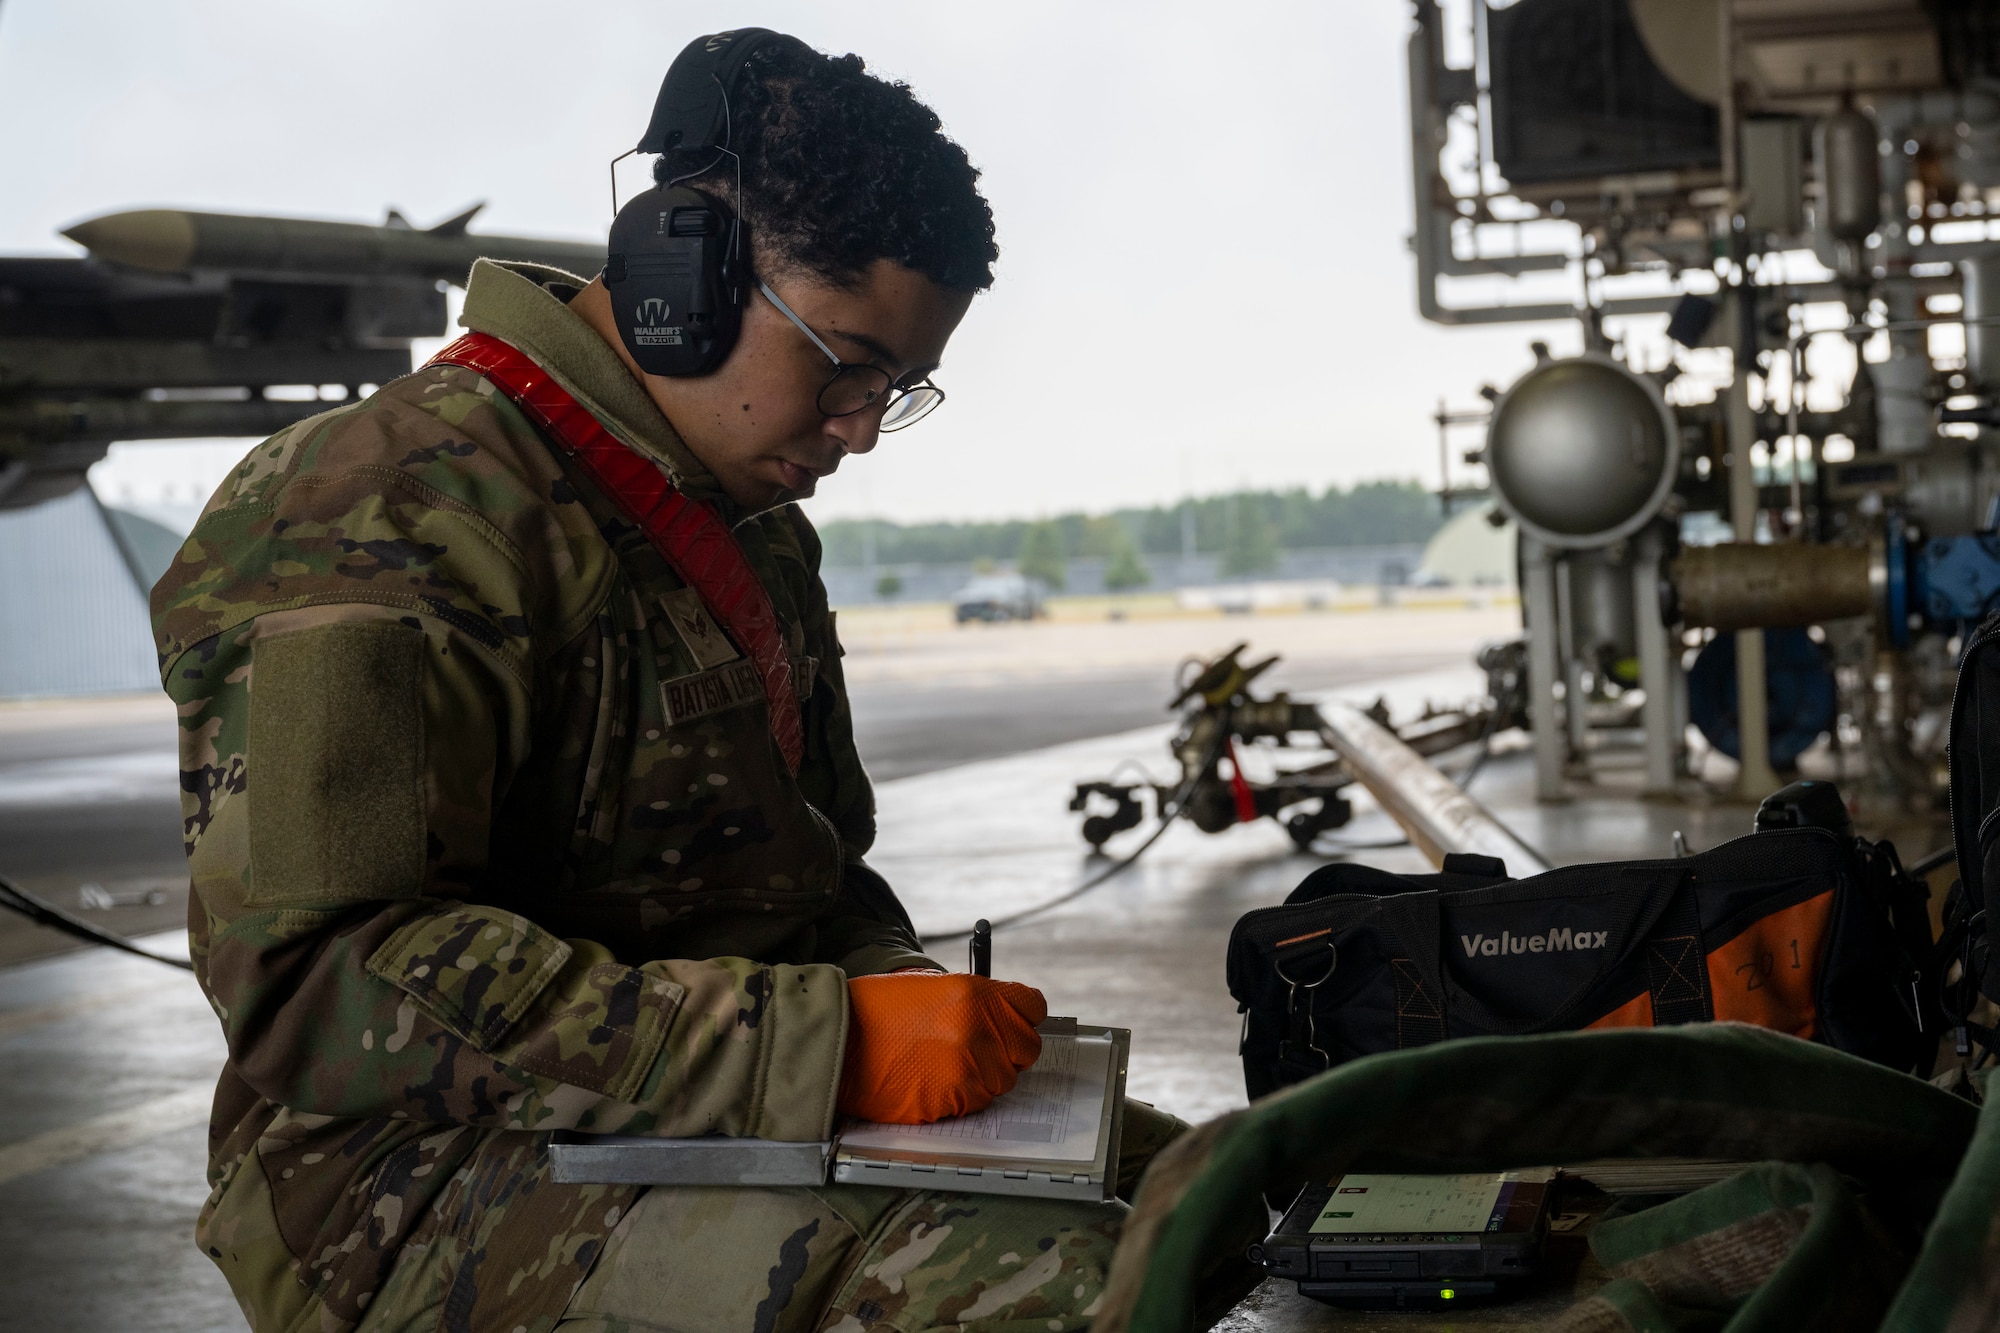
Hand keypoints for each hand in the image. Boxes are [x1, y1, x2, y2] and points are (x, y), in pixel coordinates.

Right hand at [837, 972, 1047, 1123]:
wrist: (837, 1039)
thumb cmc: (877, 1011)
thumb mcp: (932, 987)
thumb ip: (976, 1003)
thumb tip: (1005, 1022)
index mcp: (975, 994)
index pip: (1032, 1007)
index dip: (1021, 1016)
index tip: (1012, 1023)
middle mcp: (979, 1030)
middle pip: (1026, 1049)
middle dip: (1007, 1051)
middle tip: (979, 1050)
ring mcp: (968, 1068)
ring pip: (1003, 1081)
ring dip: (983, 1077)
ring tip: (944, 1065)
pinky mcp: (952, 1100)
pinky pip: (977, 1104)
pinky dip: (961, 1097)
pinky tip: (932, 1082)